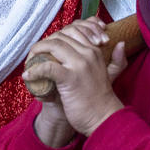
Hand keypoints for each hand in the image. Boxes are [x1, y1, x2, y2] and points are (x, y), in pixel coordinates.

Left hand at [30, 17, 127, 136]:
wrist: (104, 118)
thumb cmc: (102, 99)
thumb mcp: (112, 74)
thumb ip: (117, 59)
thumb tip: (121, 44)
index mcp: (95, 51)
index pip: (72, 31)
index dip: (55, 36)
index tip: (46, 48)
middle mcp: (88, 54)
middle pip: (60, 36)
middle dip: (43, 43)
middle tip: (34, 55)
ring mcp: (80, 65)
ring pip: (53, 46)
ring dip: (37, 52)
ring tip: (29, 63)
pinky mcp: (70, 79)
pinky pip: (48, 67)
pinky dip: (35, 70)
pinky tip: (28, 76)